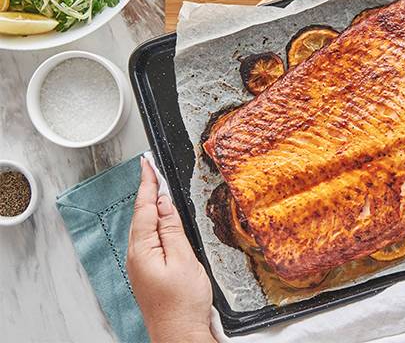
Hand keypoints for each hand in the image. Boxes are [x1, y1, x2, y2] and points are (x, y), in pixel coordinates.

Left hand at [127, 157, 215, 342]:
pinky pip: (150, 240)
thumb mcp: (183, 260)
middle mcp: (137, 256)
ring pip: (144, 228)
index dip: (147, 184)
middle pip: (141, 215)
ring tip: (158, 189)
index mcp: (142, 250)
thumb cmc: (183, 304)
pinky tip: (163, 222)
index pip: (144, 208)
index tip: (147, 164)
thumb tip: (165, 204)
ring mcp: (141, 266)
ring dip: (151, 207)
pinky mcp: (149, 273)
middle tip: (152, 170)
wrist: (179, 336)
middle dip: (147, 192)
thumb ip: (172, 230)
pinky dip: (156, 224)